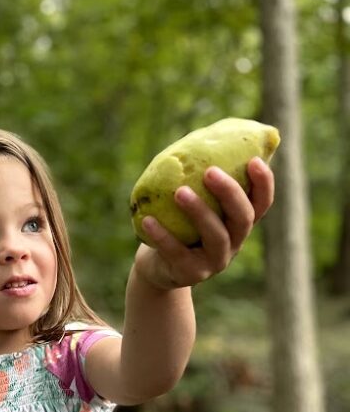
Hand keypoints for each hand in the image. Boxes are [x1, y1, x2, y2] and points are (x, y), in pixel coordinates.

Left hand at [134, 156, 274, 290]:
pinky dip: (162, 236)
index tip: (254, 161)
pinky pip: (176, 253)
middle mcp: (233, 243)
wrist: (158, 267)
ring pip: (215, 236)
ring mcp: (214, 262)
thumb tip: (199, 137)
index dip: (263, 184)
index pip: (262, 204)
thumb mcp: (193, 203)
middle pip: (243, 218)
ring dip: (199, 212)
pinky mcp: (190, 274)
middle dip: (230, 193)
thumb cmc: (178, 225)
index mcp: (238, 224)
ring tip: (179, 192)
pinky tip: (147, 219)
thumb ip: (200, 179)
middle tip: (211, 171)